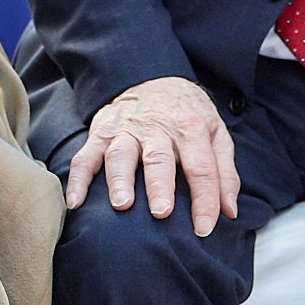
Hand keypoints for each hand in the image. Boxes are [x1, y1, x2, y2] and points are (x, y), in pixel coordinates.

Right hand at [67, 76, 239, 235]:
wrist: (151, 76)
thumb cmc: (186, 113)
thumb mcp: (216, 132)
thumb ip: (224, 172)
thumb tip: (229, 211)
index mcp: (189, 128)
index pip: (200, 167)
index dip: (204, 199)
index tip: (204, 229)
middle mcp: (156, 127)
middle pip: (158, 158)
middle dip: (159, 185)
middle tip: (162, 212)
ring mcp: (125, 129)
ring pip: (120, 154)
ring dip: (119, 179)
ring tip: (121, 204)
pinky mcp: (101, 132)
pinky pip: (85, 155)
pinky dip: (78, 178)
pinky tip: (75, 201)